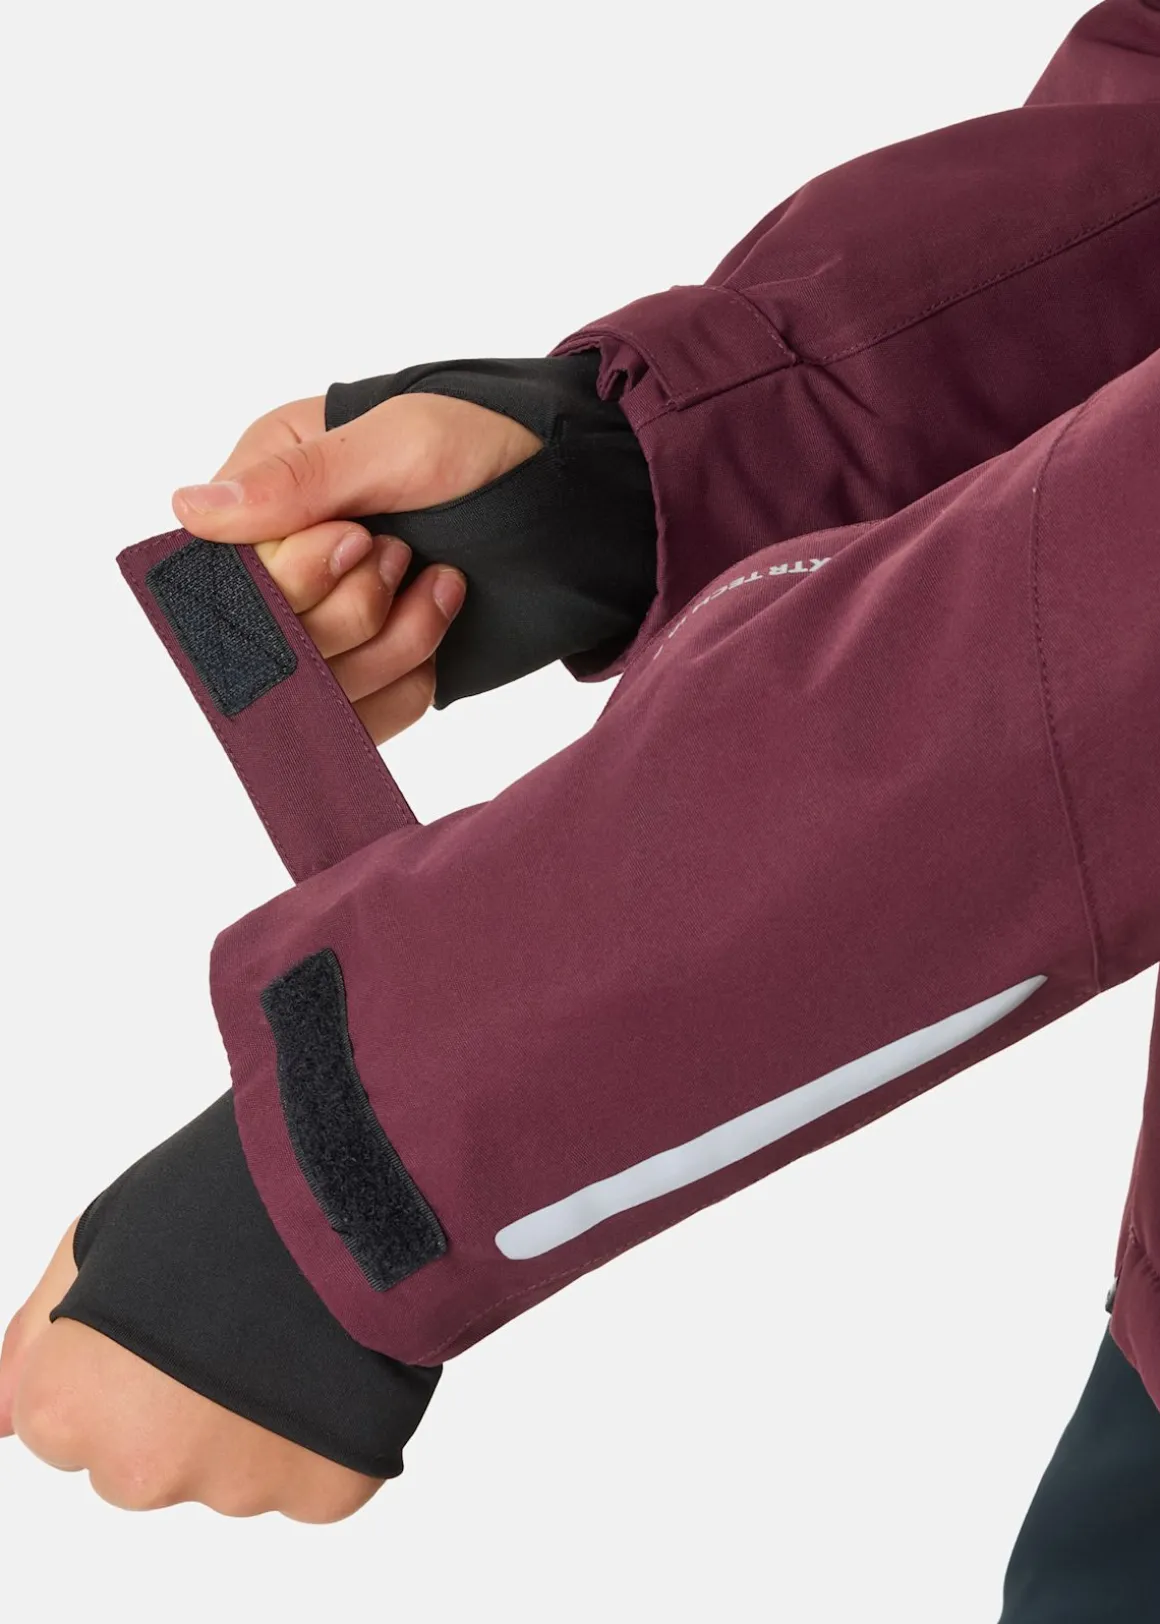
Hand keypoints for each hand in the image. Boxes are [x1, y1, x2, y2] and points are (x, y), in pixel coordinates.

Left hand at [0, 1224, 381, 1520]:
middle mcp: (142, 1469)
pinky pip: (309, 1475)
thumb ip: (33, 1341)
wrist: (349, 1191)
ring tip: (286, 1326)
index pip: (62, 1424)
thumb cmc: (216, 1195)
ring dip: (249, 1417)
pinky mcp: (325, 1489)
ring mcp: (239, 1488)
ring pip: (228, 1470)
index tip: (157, 1314)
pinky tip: (330, 1358)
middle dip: (176, 1405)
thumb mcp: (95, 1242)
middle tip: (225, 1318)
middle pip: (143, 1459)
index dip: (110, 1362)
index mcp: (72, 1409)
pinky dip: (318, 1431)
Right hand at [172, 393, 541, 742]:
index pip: (231, 577)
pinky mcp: (374, 662)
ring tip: (440, 580)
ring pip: (325, 687)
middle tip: (400, 550)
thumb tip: (189, 509)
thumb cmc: (483, 436)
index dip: (293, 577)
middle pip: (273, 644)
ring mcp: (332, 618)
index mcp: (266, 492)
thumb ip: (299, 481)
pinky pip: (367, 714)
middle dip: (352, 605)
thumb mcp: (395, 441)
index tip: (357, 537)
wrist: (570, 483)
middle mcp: (287, 560)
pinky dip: (410, 677)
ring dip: (393, 640)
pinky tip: (442, 618)